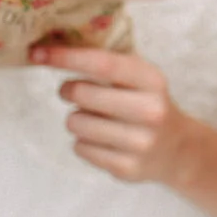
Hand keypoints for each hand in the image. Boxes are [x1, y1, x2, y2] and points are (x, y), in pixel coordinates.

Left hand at [33, 45, 190, 184]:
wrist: (178, 149)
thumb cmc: (147, 102)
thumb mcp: (140, 78)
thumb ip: (109, 62)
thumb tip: (54, 48)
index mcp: (152, 80)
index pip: (102, 63)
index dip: (66, 57)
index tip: (38, 53)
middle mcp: (150, 110)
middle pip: (81, 94)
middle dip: (68, 90)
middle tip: (71, 91)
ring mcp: (139, 142)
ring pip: (76, 123)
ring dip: (76, 118)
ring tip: (94, 119)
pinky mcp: (126, 168)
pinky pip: (80, 148)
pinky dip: (84, 142)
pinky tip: (102, 140)